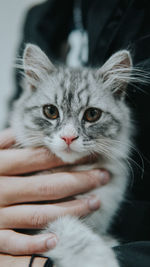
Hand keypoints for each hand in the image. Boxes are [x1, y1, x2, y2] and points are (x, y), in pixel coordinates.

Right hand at [0, 129, 109, 255]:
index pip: (39, 159)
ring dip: (71, 209)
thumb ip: (3, 141)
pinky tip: (58, 238)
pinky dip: (36, 243)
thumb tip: (24, 132)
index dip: (67, 157)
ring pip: (40, 213)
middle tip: (103, 176)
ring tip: (95, 202)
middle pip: (48, 186)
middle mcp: (0, 190)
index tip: (89, 154)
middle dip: (80, 181)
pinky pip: (15, 243)